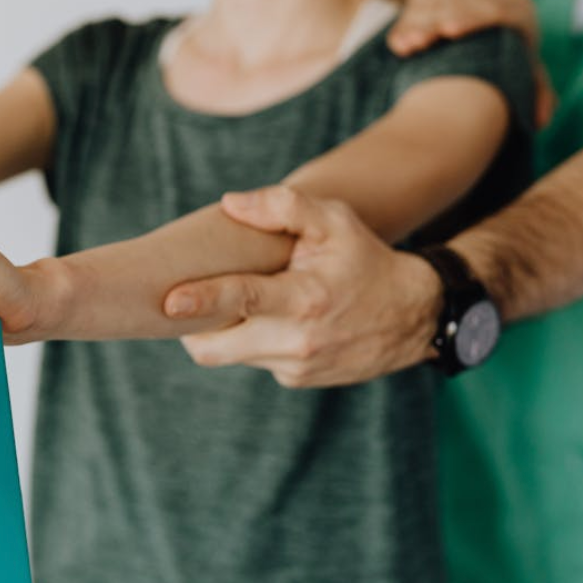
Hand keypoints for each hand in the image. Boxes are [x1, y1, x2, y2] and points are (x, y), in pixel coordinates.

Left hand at [163, 186, 441, 387]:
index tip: (169, 301)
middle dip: (190, 328)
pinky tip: (261, 318)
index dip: (203, 300)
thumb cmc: (364, 258)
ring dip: (222, 330)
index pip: (244, 300)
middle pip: (218, 346)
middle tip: (177, 300)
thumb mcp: (334, 221)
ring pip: (230, 353)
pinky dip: (246, 340)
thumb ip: (282, 206)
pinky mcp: (295, 379)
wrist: (412, 315)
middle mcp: (298, 340)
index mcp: (305, 298)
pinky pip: (252, 359)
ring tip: (226, 301)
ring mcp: (295, 366)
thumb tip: (230, 203)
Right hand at [386, 0, 555, 127]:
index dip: (470, 17)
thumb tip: (542, 119)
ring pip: (435, 0)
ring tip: (404, 46)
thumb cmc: (505, 58)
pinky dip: (406, 20)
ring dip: (415, 23)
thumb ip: (537, 94)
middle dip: (434, 22)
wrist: (484, 27)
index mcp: (518, 9)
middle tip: (417, 43)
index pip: (495, 7)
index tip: (448, 31)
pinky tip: (398, 42)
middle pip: (459, 2)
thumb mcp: (522, 73)